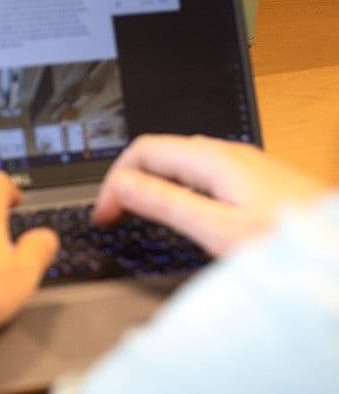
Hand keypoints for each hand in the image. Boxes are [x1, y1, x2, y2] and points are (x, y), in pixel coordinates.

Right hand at [92, 135, 327, 258]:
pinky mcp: (260, 181)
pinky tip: (186, 215)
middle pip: (162, 152)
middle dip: (130, 179)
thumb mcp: (218, 229)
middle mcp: (229, 154)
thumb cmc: (289, 243)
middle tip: (114, 216)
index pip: (143, 150)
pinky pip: (207, 174)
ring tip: (140, 215)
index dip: (114, 180)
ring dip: (154, 183)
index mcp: (213, 160)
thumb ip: (167, 204)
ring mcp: (247, 165)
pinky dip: (181, 190)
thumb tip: (122, 186)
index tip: (103, 215)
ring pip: (184, 163)